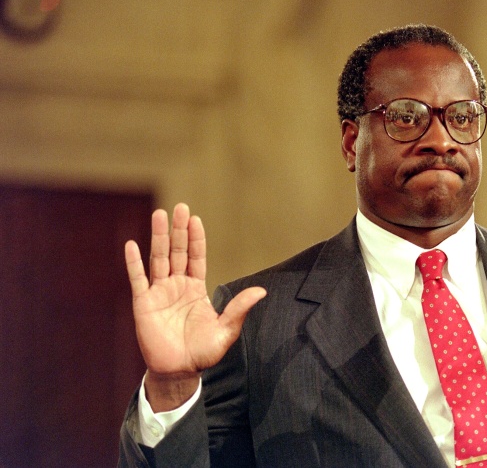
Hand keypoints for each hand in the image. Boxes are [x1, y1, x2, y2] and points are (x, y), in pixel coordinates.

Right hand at [124, 203, 265, 410]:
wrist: (179, 372)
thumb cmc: (203, 352)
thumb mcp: (226, 330)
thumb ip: (239, 309)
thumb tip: (261, 292)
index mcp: (196, 288)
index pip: (196, 257)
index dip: (195, 239)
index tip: (195, 219)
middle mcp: (177, 285)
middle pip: (177, 252)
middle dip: (178, 230)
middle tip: (179, 207)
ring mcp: (159, 293)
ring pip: (158, 259)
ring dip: (158, 237)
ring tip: (159, 214)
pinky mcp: (143, 304)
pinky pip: (138, 279)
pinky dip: (134, 262)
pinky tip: (132, 244)